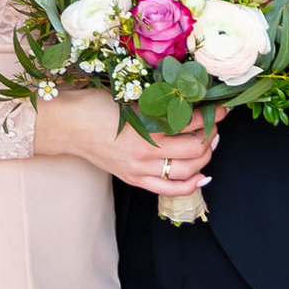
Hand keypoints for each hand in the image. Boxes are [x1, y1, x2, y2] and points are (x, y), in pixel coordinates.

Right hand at [34, 88, 215, 198]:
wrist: (66, 126)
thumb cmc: (93, 105)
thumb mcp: (128, 98)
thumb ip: (157, 104)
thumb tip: (188, 101)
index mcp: (144, 127)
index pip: (190, 124)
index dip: (211, 116)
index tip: (221, 108)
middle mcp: (144, 152)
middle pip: (194, 151)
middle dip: (211, 138)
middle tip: (215, 127)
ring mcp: (139, 170)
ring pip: (186, 172)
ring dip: (204, 159)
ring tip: (208, 145)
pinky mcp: (133, 179)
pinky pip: (167, 189)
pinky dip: (189, 186)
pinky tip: (201, 177)